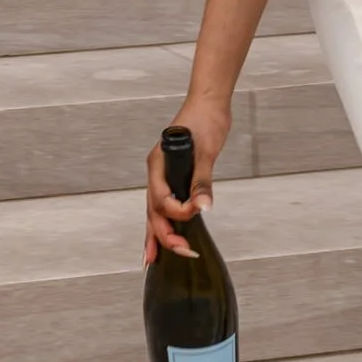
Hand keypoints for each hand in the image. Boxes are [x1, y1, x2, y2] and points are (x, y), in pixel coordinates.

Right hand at [145, 97, 229, 263]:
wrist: (209, 102)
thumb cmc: (205, 120)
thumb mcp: (206, 152)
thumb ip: (202, 182)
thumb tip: (203, 207)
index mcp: (158, 165)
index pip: (161, 200)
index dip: (177, 212)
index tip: (196, 213)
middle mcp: (156, 172)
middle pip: (153, 211)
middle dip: (163, 235)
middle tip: (180, 253)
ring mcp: (162, 174)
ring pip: (154, 210)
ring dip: (156, 233)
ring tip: (152, 258)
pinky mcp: (173, 175)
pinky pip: (164, 203)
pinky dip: (164, 220)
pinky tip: (166, 234)